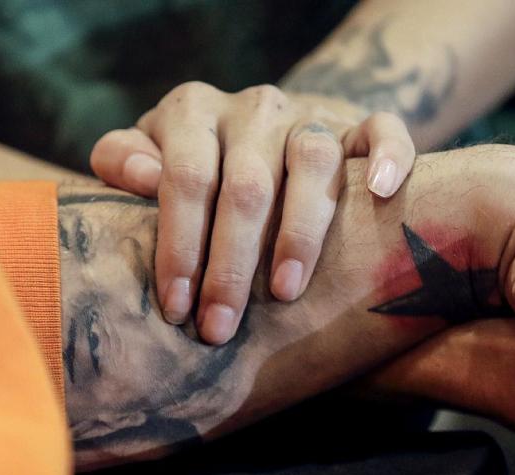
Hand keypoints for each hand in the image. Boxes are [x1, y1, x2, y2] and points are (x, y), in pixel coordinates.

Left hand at [90, 83, 415, 343]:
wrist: (275, 129)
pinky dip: (389, 157)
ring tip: (285, 291)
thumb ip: (125, 160)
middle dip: (230, 264)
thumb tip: (139, 179)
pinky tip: (383, 192)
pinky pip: (384, 130)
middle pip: (246, 184)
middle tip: (221, 327)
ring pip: (313, 161)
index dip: (178, 245)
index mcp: (195, 111)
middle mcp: (255, 108)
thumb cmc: (204, 165)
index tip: (176, 308)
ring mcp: (312, 115)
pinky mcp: (360, 124)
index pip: (185, 177)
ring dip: (300, 232)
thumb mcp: (153, 156)